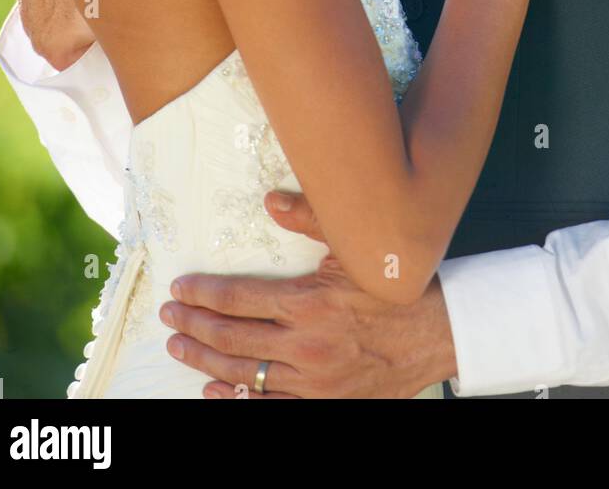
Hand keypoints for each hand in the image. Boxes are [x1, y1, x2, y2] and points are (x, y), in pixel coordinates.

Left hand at [159, 192, 456, 398]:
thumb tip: (270, 200)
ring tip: (179, 345)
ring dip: (204, 361)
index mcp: (309, 303)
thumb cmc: (396, 285)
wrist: (438, 333)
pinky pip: (269, 407)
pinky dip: (236, 401)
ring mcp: (314, 381)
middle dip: (194, 324)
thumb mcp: (356, 245)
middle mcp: (306, 345)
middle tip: (170, 315)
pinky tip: (213, 390)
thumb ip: (312, 218)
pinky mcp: (324, 403)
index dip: (204, 293)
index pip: (239, 298)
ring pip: (243, 374)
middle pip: (231, 337)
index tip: (180, 287)